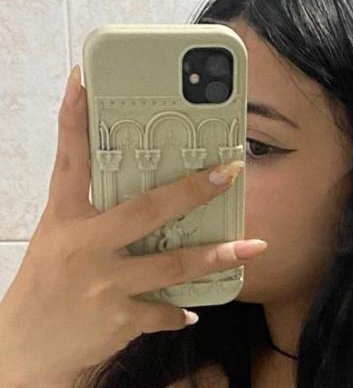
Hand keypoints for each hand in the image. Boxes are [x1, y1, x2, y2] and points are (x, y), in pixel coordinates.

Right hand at [0, 65, 266, 386]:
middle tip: (230, 169)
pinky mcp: (118, 318)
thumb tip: (137, 181)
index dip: (76, 119)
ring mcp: (103, 283)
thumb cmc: (47, 283)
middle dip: (192, 190)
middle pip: (146, 209)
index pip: (70, 159)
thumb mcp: (60, 237)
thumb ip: (94, 210)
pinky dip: (180, 309)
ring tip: (252, 246)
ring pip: (171, 264)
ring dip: (215, 255)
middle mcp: (86, 245)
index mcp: (67, 217)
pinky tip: (195, 308)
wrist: (23, 349)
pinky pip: (163, 310)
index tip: (85, 80)